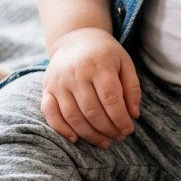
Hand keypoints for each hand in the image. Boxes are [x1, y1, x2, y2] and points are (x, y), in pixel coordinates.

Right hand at [41, 27, 141, 147]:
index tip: (128, 130)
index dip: (120, 118)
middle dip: (107, 129)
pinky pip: (50, 113)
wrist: (76, 38)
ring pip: (73, 116)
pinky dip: (61, 129)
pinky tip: (76, 138)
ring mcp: (59, 81)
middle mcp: (76, 72)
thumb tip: (133, 115)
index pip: (110, 98)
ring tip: (104, 141)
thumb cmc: (105, 54)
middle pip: (92, 111)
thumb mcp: (124, 63)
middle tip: (118, 137)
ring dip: (89, 134)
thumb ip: (132, 88)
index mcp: (99, 63)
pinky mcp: (46, 88)